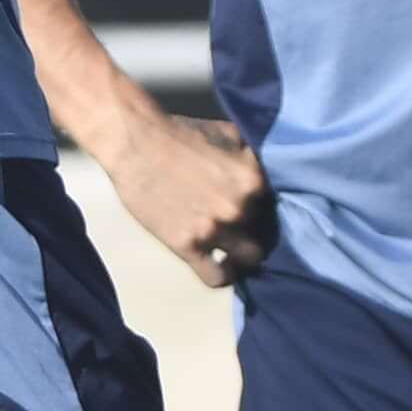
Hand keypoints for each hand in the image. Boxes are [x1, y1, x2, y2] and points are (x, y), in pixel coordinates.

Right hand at [108, 108, 277, 289]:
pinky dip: (222, 275)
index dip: (265, 209)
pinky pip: (217, 277)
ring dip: (241, 255)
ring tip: (231, 249)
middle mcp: (240, 207)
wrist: (135, 142)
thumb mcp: (230, 135)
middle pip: (264, 232)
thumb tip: (270, 174)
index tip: (255, 211)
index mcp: (253, 180)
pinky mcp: (188, 245)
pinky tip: (219, 265)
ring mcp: (214, 229)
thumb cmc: (181, 134)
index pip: (276, 206)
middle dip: (254, 230)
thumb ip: (253, 159)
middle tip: (240, 227)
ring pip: (248, 259)